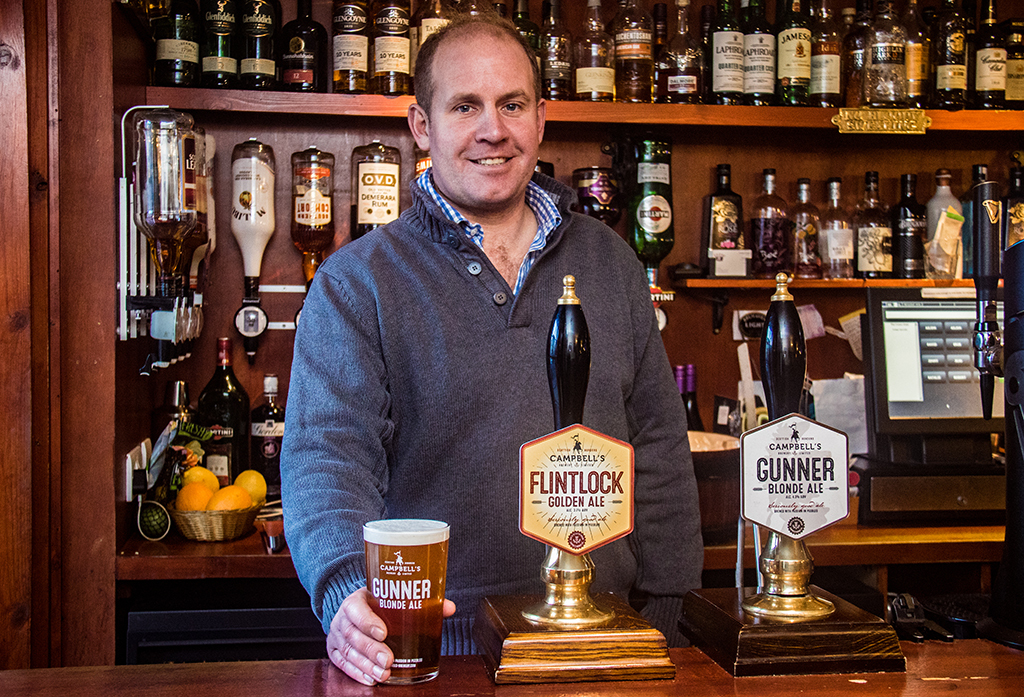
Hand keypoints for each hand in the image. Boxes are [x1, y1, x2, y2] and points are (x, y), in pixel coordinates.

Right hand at [327, 587, 455, 684]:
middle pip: (353, 635)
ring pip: (349, 652)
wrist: (355, 609)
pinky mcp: (334, 651)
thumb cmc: (377, 604)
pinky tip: (371, 679)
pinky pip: (343, 664)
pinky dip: (357, 673)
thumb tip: (449, 607)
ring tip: (384, 674)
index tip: (384, 633)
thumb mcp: (392, 598)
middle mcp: (343, 618)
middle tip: (388, 660)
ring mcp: (337, 636)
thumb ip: (420, 603)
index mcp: (356, 601)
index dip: (368, 621)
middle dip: (371, 650)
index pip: (356, 609)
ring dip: (366, 666)